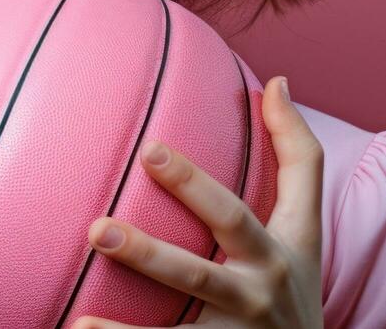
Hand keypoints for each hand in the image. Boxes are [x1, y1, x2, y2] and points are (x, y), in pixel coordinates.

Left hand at [72, 77, 323, 328]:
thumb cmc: (295, 282)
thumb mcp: (306, 227)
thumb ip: (298, 154)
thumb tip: (276, 80)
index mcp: (275, 253)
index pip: (233, 214)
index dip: (195, 183)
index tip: (148, 150)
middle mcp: (255, 298)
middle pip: (199, 275)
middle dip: (149, 254)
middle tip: (96, 228)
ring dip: (124, 327)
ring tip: (78, 314)